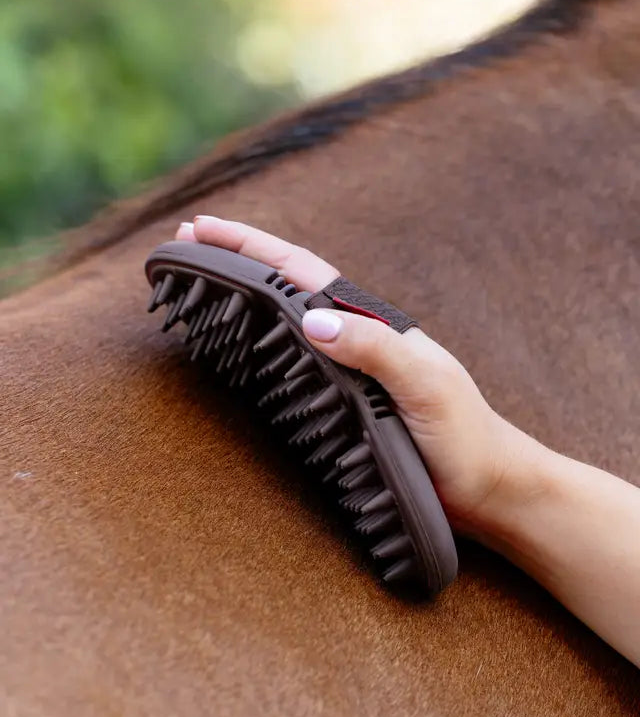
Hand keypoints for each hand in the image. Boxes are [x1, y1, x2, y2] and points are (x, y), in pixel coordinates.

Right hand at [175, 216, 524, 531]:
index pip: (302, 273)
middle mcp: (357, 340)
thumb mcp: (425, 385)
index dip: (252, 248)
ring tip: (203, 279)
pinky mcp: (346, 405)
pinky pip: (294, 365)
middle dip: (238, 257)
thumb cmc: (464, 437)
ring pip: (287, 321)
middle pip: (288, 286)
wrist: (487, 487)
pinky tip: (244, 347)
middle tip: (187, 240)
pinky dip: (261, 345)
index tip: (203, 230)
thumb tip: (311, 320)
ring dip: (244, 295)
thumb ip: (376, 349)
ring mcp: (350, 371)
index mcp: (373, 324)